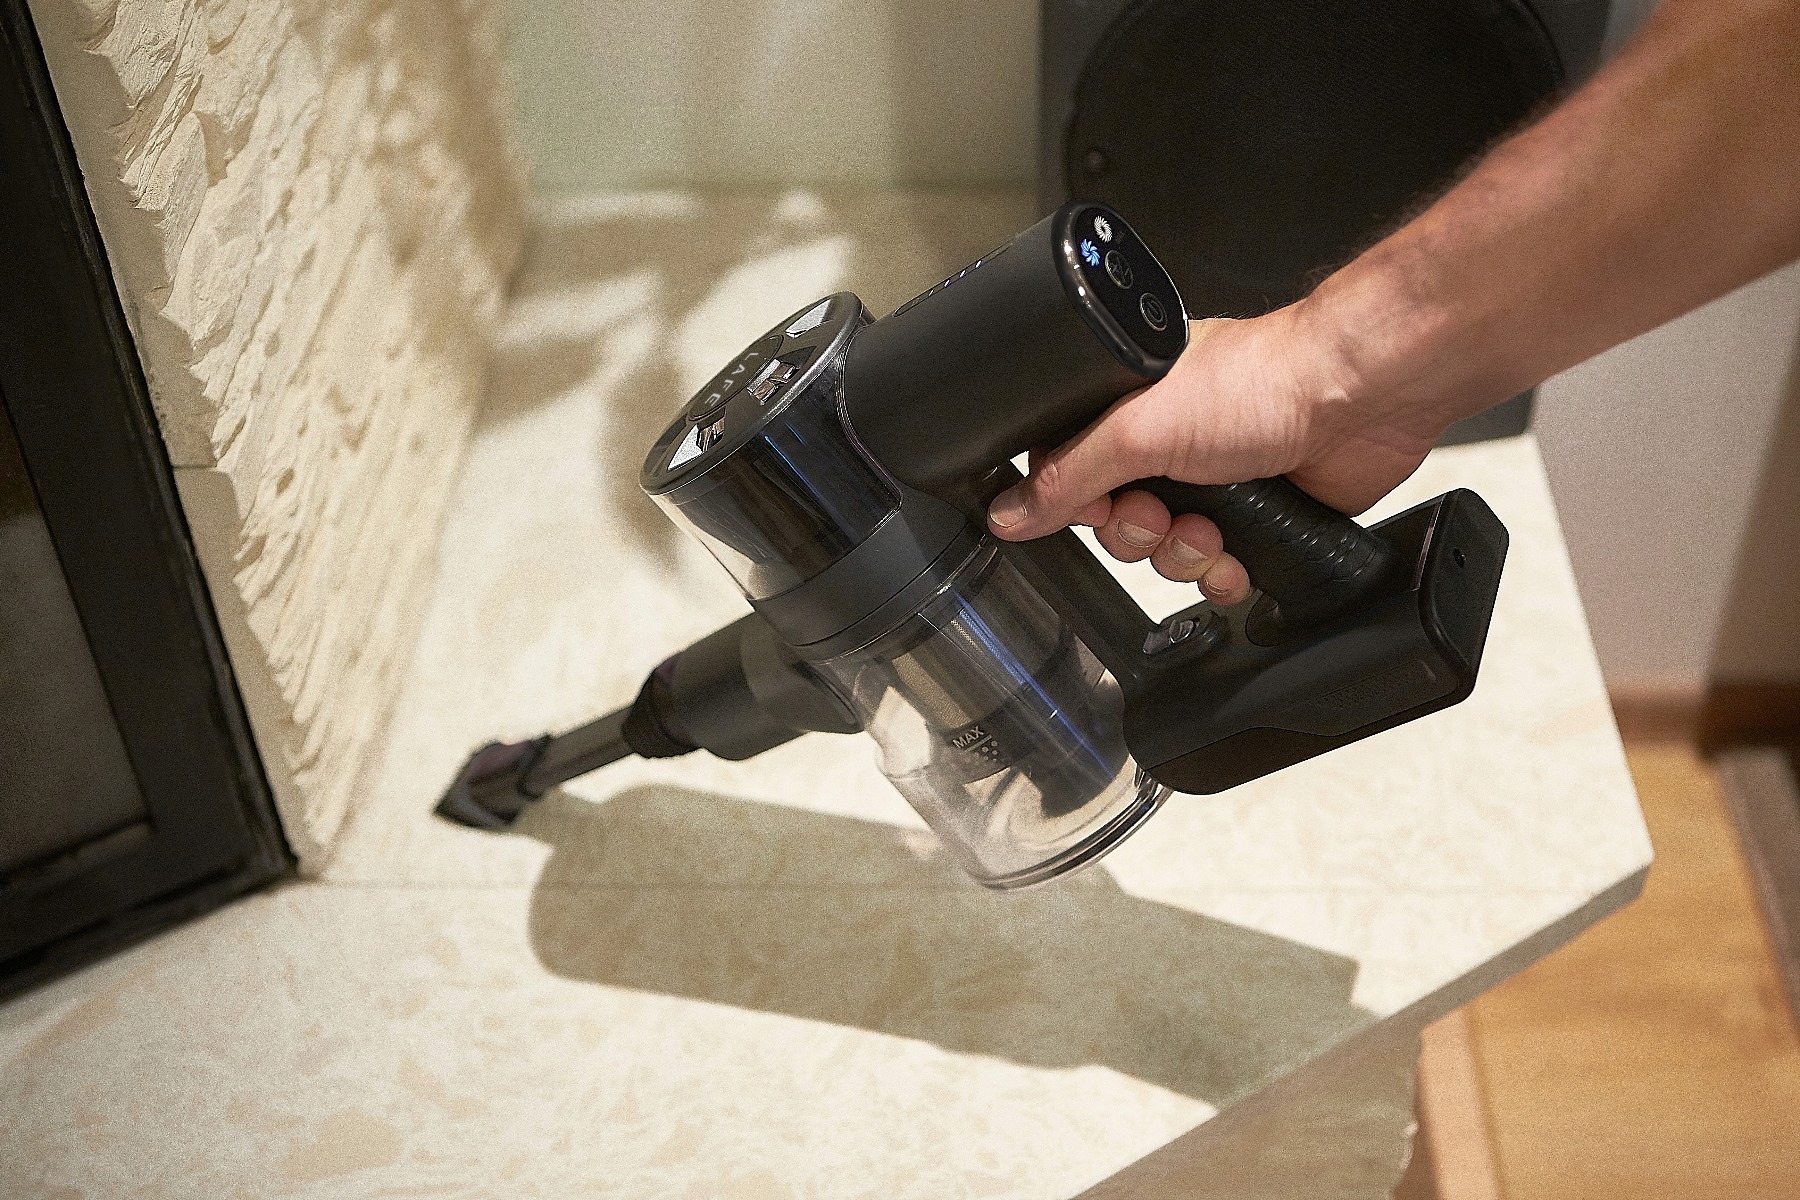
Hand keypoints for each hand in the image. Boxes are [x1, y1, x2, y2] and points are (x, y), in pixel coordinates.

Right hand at [985, 306, 1455, 603]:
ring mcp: (1216, 481)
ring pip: (1166, 552)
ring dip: (1183, 554)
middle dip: (1137, 533)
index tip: (1098, 506)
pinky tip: (1237, 557)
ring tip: (1210, 529)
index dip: (1075, 502)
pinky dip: (1223, 574)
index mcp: (1132, 405)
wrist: (1358, 398)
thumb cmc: (1264, 379)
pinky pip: (1217, 570)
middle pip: (1116, 521)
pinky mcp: (1258, 517)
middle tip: (1161, 512)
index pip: (1071, 470)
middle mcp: (1171, 442)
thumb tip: (1009, 511)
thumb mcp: (1139, 427)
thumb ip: (1068, 474)